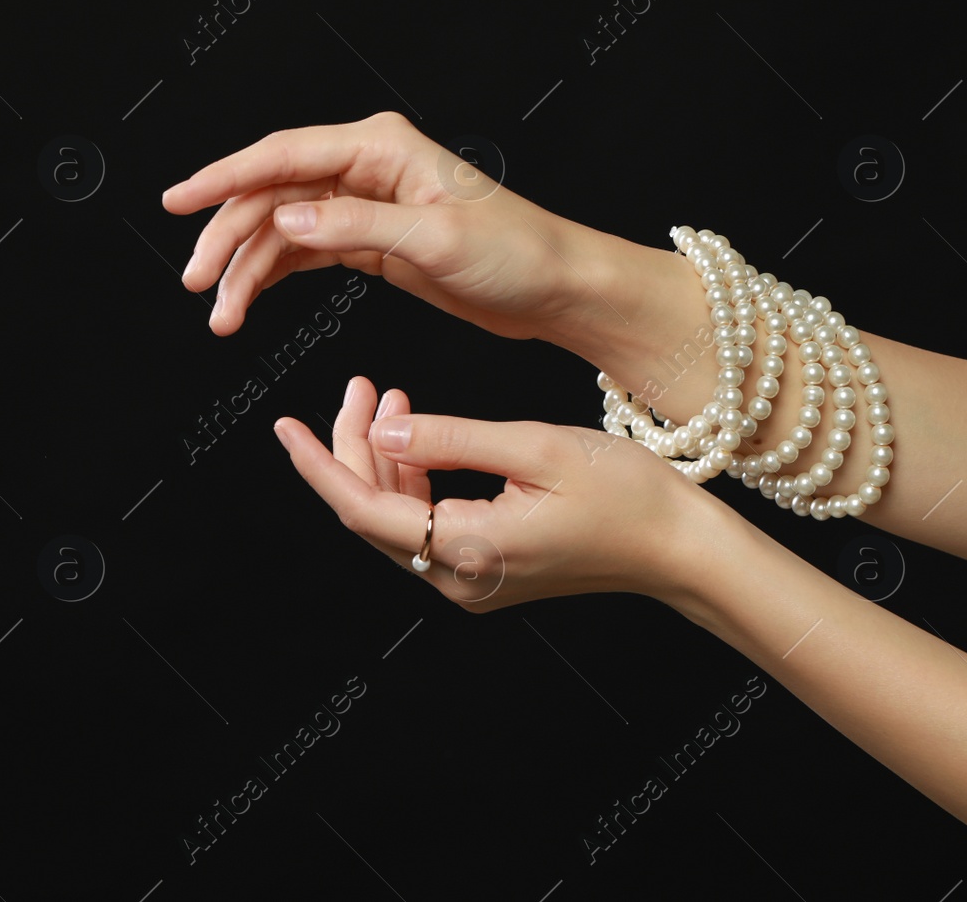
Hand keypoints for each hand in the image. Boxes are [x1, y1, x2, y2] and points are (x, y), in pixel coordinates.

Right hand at [162, 111, 614, 342]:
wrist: (556, 289)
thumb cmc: (517, 252)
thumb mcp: (436, 240)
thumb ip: (356, 226)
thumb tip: (287, 217)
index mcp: (381, 146)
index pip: (283, 154)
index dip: (224, 178)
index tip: (179, 200)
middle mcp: (366, 167)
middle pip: (271, 194)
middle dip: (228, 238)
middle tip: (199, 283)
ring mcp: (363, 203)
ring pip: (280, 229)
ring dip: (247, 270)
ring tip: (222, 316)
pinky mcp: (368, 241)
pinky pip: (302, 253)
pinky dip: (272, 277)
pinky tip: (248, 303)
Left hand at [271, 375, 717, 611]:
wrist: (681, 548)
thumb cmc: (625, 494)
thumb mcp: (534, 446)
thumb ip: (450, 436)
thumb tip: (383, 425)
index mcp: (465, 549)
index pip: (362, 508)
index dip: (319, 463)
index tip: (284, 426)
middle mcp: (457, 579)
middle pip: (373, 513)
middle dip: (353, 446)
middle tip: (360, 384)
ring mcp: (470, 582)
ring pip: (397, 518)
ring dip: (385, 457)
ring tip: (389, 394)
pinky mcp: (486, 573)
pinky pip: (426, 525)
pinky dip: (414, 476)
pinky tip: (419, 433)